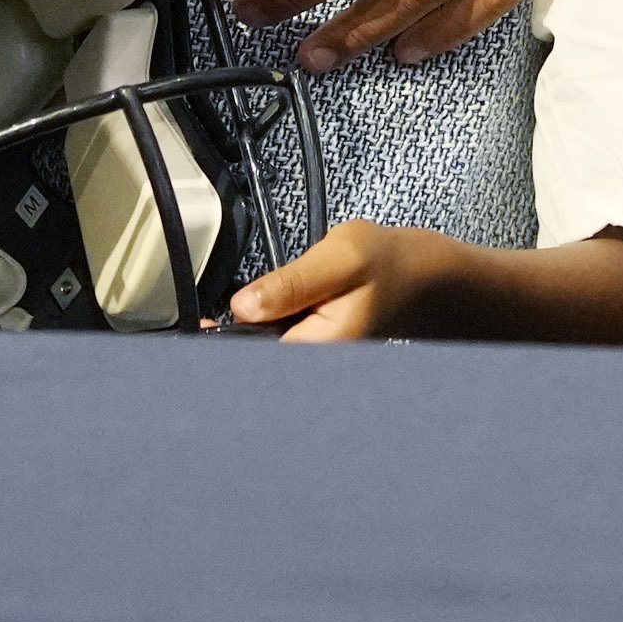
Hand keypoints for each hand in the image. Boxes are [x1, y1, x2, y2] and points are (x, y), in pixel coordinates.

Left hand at [221, 219, 475, 341]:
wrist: (424, 277)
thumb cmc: (389, 263)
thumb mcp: (340, 257)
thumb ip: (291, 282)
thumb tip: (242, 306)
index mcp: (323, 347)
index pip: (257, 360)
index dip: (223, 347)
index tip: (199, 329)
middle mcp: (318, 363)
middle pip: (257, 364)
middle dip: (231, 343)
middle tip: (204, 324)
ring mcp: (316, 359)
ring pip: (264, 353)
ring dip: (246, 335)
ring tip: (224, 323)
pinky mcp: (313, 350)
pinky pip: (277, 345)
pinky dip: (262, 330)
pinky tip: (256, 315)